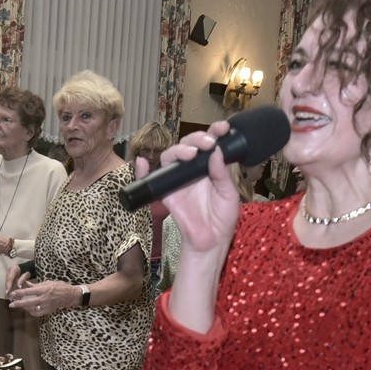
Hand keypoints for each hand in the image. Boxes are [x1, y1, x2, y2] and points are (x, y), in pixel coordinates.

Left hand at [8, 277, 74, 317]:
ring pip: (32, 309)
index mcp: (44, 289)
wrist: (70, 296)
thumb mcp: (48, 282)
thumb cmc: (60, 286)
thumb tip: (26, 284)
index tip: (12, 294)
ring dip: (24, 308)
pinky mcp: (48, 311)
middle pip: (29, 302)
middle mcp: (45, 298)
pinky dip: (31, 312)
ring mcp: (47, 306)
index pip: (30, 291)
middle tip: (11, 304)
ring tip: (18, 306)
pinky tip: (27, 309)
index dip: (20, 293)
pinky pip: (37, 313)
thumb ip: (36, 284)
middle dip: (19, 304)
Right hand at [152, 124, 241, 259]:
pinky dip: (142, 170)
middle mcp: (192, 170)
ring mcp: (178, 180)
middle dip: (197, 138)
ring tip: (191, 153)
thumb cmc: (221, 218)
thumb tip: (215, 152)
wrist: (211, 241)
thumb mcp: (228, 193)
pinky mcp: (166, 192)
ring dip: (179, 149)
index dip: (213, 132)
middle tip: (208, 143)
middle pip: (188, 145)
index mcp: (209, 167)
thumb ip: (222, 173)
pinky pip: (151, 178)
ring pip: (171, 156)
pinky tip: (142, 163)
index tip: (222, 128)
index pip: (208, 144)